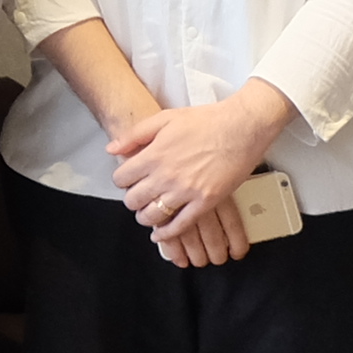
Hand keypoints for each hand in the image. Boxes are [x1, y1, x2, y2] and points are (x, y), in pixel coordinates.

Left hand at [108, 79, 293, 267]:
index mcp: (154, 154)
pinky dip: (167, 233)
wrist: (241, 127)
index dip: (121, 180)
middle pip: (134, 200)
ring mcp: (186, 191)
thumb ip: (135, 134)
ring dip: (146, 217)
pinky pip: (180, 226)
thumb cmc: (205, 120)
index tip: (127, 180)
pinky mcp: (205, 202)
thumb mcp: (165, 118)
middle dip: (131, 199)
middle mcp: (167, 176)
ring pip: (153, 216)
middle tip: (137, 197)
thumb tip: (111, 149)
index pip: (122, 178)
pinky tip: (161, 234)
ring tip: (148, 213)